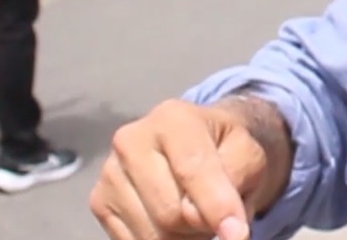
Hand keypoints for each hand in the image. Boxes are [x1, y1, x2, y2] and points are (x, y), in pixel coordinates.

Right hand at [89, 99, 273, 239]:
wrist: (199, 145)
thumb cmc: (225, 149)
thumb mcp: (247, 153)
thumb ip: (237, 179)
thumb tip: (216, 223)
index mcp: (173, 118)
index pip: (192, 170)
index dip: (217, 207)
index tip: (238, 234)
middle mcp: (131, 140)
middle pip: (170, 212)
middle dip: (201, 225)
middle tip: (215, 214)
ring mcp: (109, 172)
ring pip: (152, 234)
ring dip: (183, 237)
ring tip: (194, 213)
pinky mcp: (99, 202)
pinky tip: (171, 222)